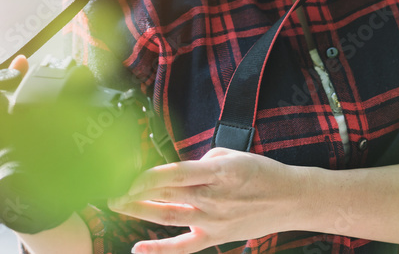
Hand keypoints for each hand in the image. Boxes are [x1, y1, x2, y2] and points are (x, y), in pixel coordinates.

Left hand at [106, 147, 309, 253]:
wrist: (291, 199)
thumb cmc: (261, 171)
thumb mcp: (230, 154)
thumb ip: (200, 161)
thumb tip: (178, 171)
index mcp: (215, 173)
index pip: (171, 174)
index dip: (144, 175)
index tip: (121, 172)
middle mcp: (211, 198)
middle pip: (164, 195)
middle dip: (133, 190)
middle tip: (107, 184)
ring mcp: (213, 220)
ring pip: (167, 216)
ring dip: (138, 211)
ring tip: (114, 204)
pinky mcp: (216, 237)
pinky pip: (183, 247)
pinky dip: (160, 249)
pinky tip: (137, 249)